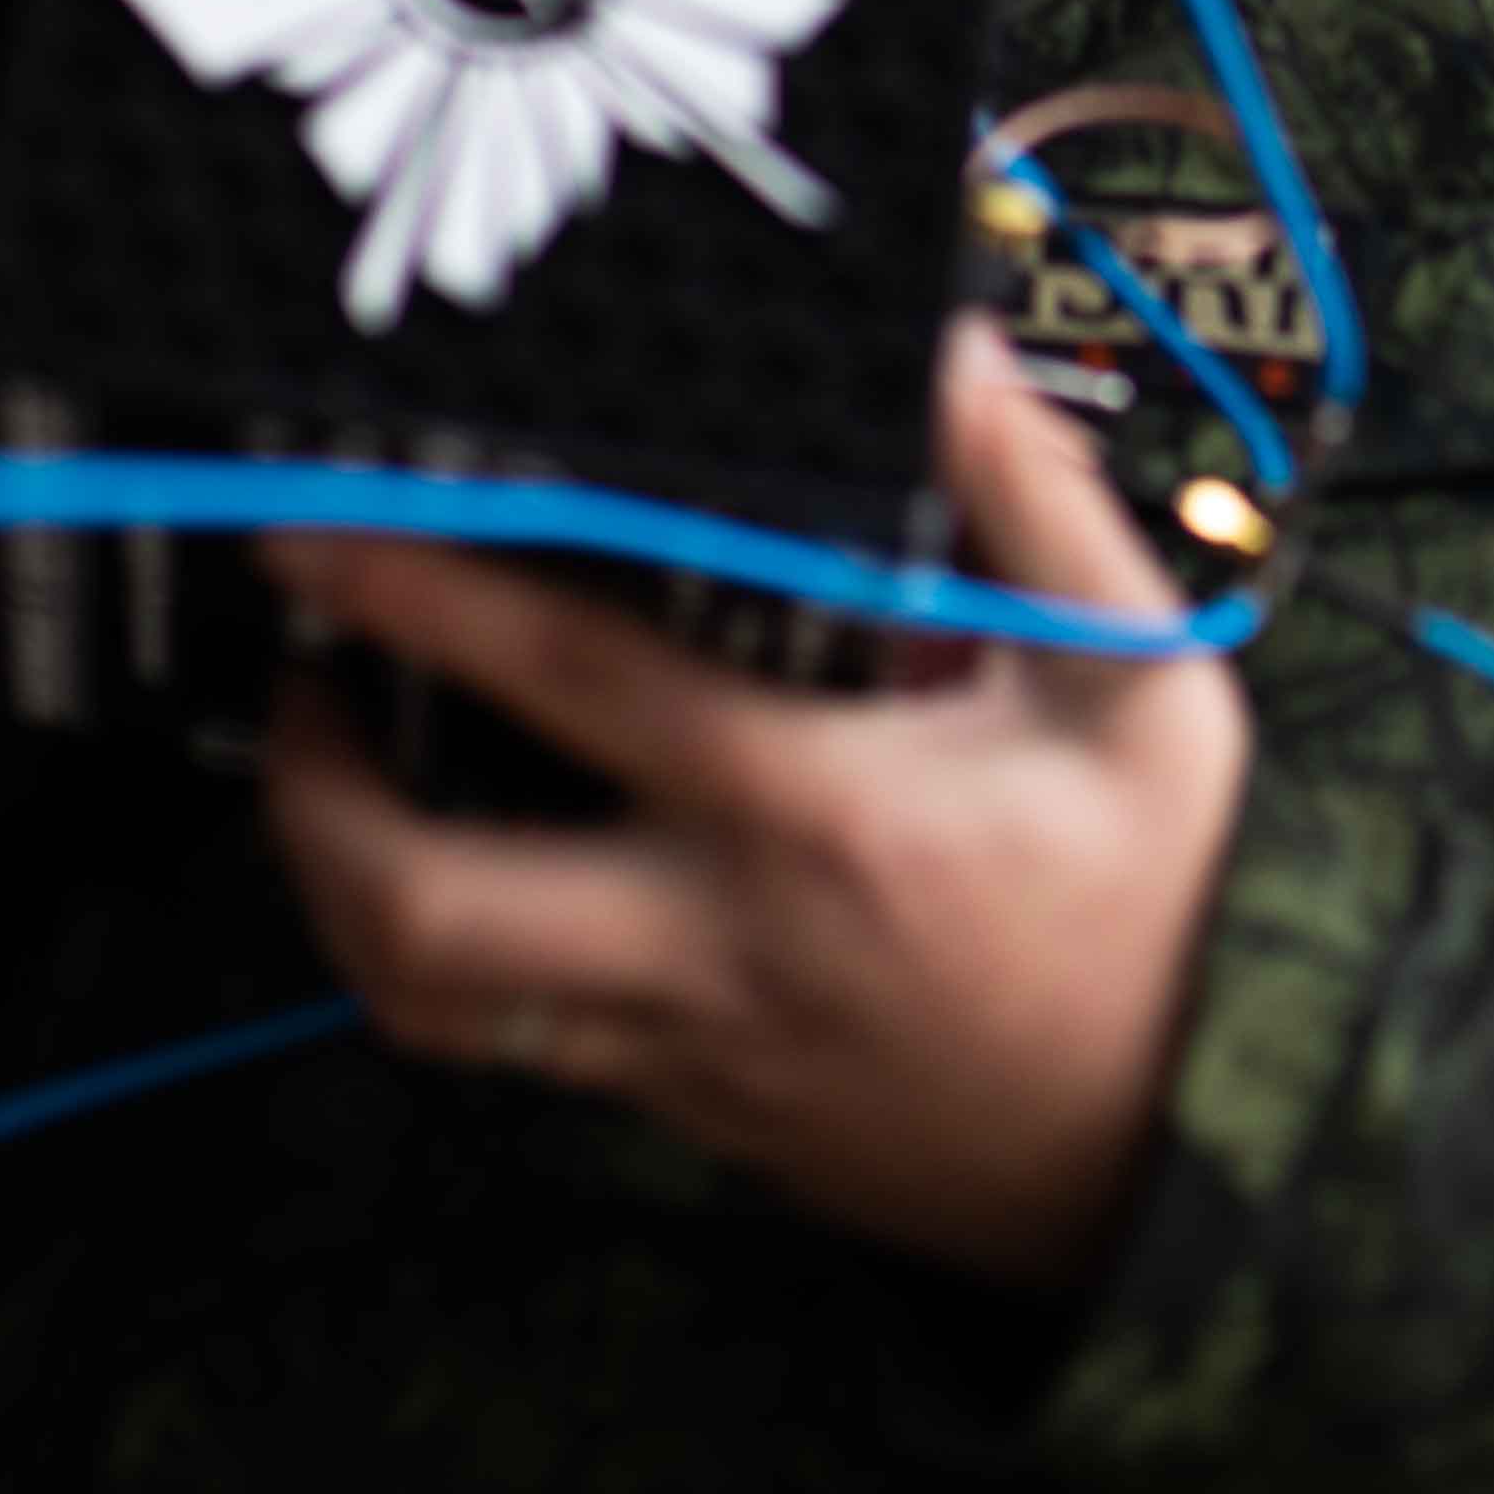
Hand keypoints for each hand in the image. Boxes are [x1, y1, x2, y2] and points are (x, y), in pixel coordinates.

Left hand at [256, 314, 1252, 1290]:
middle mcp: (714, 941)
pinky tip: (455, 858)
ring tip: (337, 760)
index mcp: (814, 811)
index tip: (314, 522)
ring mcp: (685, 1046)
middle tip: (296, 668)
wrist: (1197, 1147)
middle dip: (307, 788)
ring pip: (431, 1002)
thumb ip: (1030, 496)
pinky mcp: (686, 1111)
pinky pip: (504, 1048)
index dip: (418, 591)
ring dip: (340, 880)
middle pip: (424, 906)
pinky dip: (439, 954)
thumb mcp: (1138, 676)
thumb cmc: (1163, 898)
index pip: (566, 681)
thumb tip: (942, 346)